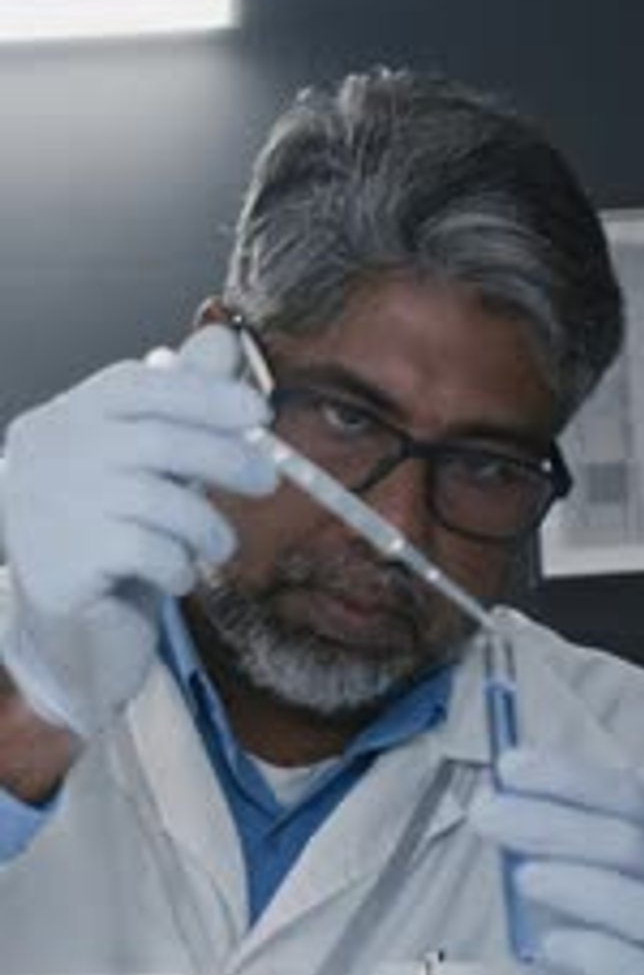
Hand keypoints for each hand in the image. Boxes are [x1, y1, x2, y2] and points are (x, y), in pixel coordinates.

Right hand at [1, 325, 276, 737]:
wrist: (70, 633)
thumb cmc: (112, 540)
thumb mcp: (148, 468)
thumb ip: (176, 406)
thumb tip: (221, 341)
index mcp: (61, 421)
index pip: (133, 386)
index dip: (202, 392)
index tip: (258, 409)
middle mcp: (44, 457)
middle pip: (154, 439)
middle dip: (224, 457)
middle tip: (267, 480)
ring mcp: (45, 511)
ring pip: (158, 499)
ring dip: (207, 527)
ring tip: (220, 547)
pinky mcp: (61, 565)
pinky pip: (147, 550)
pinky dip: (179, 565)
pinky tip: (179, 577)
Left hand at [471, 748, 643, 974]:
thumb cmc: (578, 928)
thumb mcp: (562, 868)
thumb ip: (541, 833)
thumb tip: (498, 790)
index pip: (628, 796)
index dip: (568, 779)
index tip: (508, 766)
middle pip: (632, 846)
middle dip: (554, 824)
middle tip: (489, 815)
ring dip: (580, 884)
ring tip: (524, 878)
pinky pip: (637, 972)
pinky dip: (590, 951)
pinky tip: (547, 943)